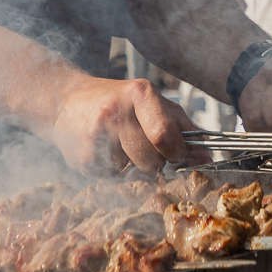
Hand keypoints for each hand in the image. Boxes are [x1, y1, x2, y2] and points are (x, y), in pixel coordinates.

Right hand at [49, 76, 194, 174]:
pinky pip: (114, 177)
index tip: (179, 155)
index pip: (165, 134)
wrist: (64, 102)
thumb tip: (207, 156)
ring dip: (135, 166)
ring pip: (134, 172)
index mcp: (139, 94)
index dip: (178, 152)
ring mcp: (97, 137)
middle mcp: (116, 112)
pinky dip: (116, 170)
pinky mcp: (82, 159)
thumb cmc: (117, 101)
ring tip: (123, 145)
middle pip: (152, 159)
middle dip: (158, 162)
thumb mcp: (150, 101)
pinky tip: (105, 150)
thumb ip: (181, 125)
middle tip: (148, 148)